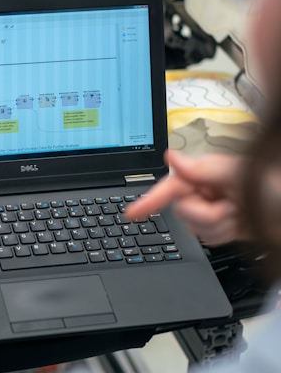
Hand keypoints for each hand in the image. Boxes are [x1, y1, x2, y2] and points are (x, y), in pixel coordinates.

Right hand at [125, 150, 251, 245]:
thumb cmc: (272, 187)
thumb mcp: (237, 173)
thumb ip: (200, 169)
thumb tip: (171, 158)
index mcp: (203, 174)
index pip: (169, 187)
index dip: (149, 200)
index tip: (131, 214)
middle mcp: (203, 191)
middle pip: (182, 212)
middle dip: (207, 215)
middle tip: (230, 207)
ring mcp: (210, 209)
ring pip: (194, 228)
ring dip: (220, 226)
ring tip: (239, 214)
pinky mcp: (218, 227)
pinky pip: (208, 239)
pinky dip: (224, 235)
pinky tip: (237, 225)